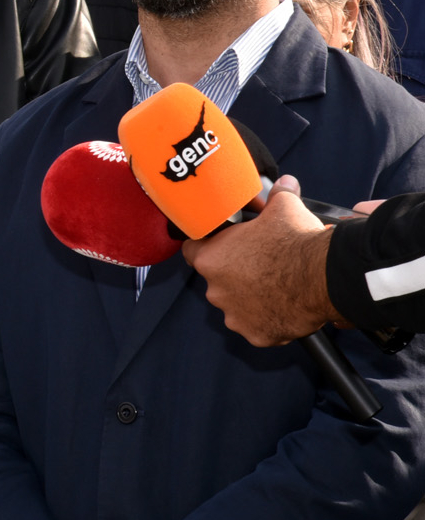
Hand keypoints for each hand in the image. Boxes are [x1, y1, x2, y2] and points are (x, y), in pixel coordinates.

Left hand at [182, 175, 340, 345]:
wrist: (326, 277)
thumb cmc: (297, 242)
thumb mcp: (282, 208)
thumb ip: (276, 195)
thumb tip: (284, 184)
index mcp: (210, 259)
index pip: (193, 250)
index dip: (207, 244)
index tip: (222, 243)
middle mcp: (215, 290)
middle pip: (217, 278)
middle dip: (234, 272)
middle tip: (260, 263)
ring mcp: (235, 316)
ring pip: (237, 304)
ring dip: (250, 297)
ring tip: (275, 284)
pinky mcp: (257, 335)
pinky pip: (258, 326)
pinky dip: (268, 318)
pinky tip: (284, 305)